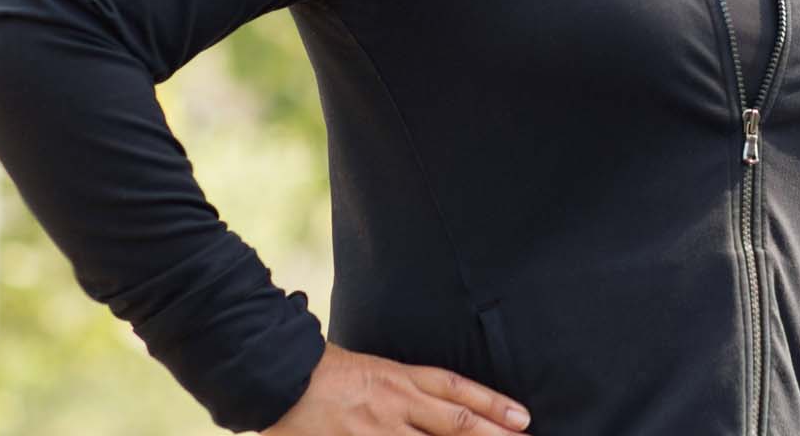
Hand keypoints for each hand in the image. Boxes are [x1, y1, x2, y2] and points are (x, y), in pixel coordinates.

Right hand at [263, 341, 532, 433]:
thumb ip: (407, 388)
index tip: (525, 420)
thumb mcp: (373, 370)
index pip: (458, 392)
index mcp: (399, 378)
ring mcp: (375, 432)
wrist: (274, 374)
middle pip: (457, 426)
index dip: (494, 406)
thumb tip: (443, 406)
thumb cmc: (323, 371)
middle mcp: (394, 405)